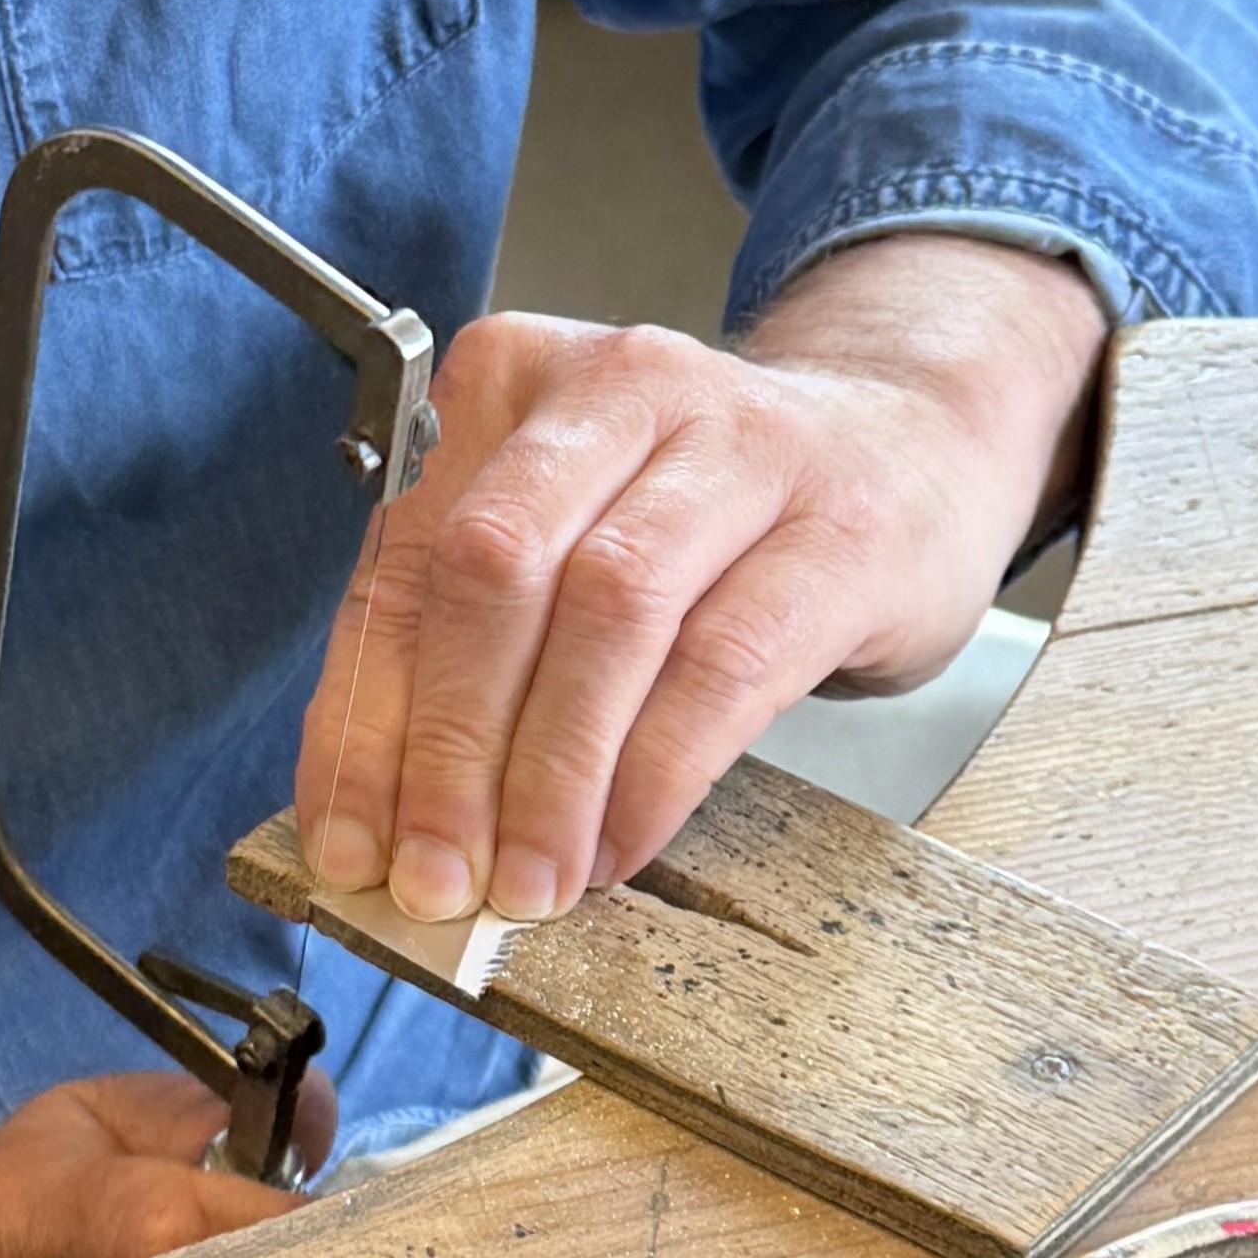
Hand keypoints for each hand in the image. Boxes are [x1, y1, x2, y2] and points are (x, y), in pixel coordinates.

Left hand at [290, 230, 1103, 927]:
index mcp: (512, 376)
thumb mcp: (565, 537)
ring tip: (530, 880)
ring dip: (552, 771)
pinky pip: (724, 662)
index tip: (346, 842)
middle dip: (449, 746)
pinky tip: (620, 842)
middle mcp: (621, 384)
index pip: (404, 558)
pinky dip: (656, 772)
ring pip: (608, 609)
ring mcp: (741, 442)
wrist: (912, 453)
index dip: (363, 715)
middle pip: (496, 569)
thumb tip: (375, 810)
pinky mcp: (842, 526)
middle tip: (437, 877)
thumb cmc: (707, 519)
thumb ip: (463, 642)